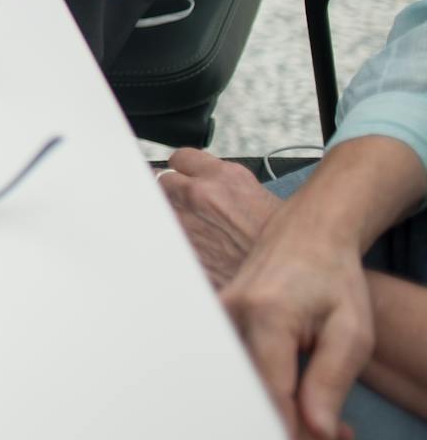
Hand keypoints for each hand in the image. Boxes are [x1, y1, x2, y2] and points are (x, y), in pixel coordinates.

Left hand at [159, 149, 280, 288]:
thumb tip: (209, 187)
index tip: (186, 178)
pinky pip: (160, 238)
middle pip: (162, 181)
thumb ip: (226, 188)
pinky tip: (186, 249)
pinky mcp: (176, 249)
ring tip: (188, 229)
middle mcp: (198, 195)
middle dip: (172, 192)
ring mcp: (183, 221)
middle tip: (186, 207)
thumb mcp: (260, 199)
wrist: (281, 282)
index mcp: (224, 177)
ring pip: (157, 208)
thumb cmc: (279, 245)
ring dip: (168, 215)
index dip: (184, 170)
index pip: (182, 157)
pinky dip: (169, 241)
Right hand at [161, 149, 369, 439]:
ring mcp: (218, 323)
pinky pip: (242, 377)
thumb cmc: (331, 278)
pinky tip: (306, 429)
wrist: (307, 236)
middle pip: (251, 400)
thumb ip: (332, 379)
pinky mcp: (219, 330)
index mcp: (265, 315)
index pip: (271, 393)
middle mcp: (231, 319)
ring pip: (244, 393)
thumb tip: (317, 430)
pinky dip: (273, 407)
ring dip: (282, 432)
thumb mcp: (351, 330)